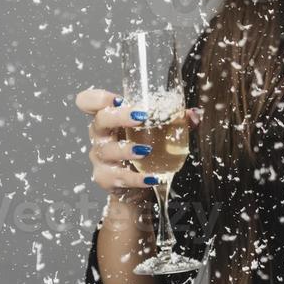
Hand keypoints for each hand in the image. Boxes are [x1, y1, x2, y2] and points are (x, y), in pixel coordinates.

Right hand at [75, 88, 201, 201]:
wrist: (136, 186)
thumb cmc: (144, 149)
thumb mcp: (156, 132)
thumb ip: (176, 120)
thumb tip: (194, 114)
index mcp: (109, 118)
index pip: (89, 102)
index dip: (98, 98)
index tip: (118, 98)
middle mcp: (100, 136)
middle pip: (100, 121)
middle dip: (119, 117)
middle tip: (141, 117)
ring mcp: (100, 158)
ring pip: (107, 150)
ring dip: (127, 149)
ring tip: (146, 150)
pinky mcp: (105, 178)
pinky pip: (119, 178)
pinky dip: (137, 178)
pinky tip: (152, 177)